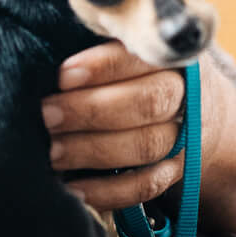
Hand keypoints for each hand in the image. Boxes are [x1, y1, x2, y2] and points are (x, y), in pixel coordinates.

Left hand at [43, 42, 208, 212]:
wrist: (191, 111)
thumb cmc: (138, 72)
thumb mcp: (128, 49)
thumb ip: (97, 45)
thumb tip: (43, 52)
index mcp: (170, 56)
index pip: (141, 57)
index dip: (103, 66)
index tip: (62, 76)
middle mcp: (185, 96)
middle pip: (148, 103)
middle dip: (92, 110)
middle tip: (47, 116)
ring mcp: (183, 138)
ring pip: (146, 145)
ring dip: (93, 150)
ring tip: (52, 153)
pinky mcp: (174, 172)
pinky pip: (146, 186)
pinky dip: (109, 191)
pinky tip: (74, 189)